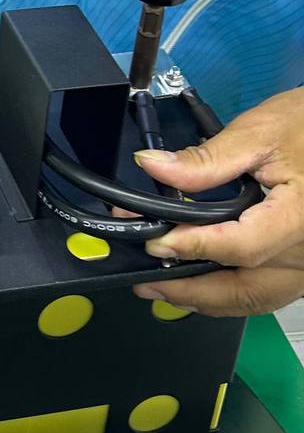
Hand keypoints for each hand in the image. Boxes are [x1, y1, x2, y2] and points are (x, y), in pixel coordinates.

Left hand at [129, 87, 303, 316]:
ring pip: (254, 299)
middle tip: (144, 281)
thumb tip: (153, 167)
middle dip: (189, 289)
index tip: (156, 242)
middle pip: (245, 288)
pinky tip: (197, 286)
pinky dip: (228, 295)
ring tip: (161, 287)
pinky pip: (266, 293)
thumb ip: (206, 159)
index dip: (194, 247)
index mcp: (303, 216)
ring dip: (205, 298)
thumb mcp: (261, 132)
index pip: (242, 245)